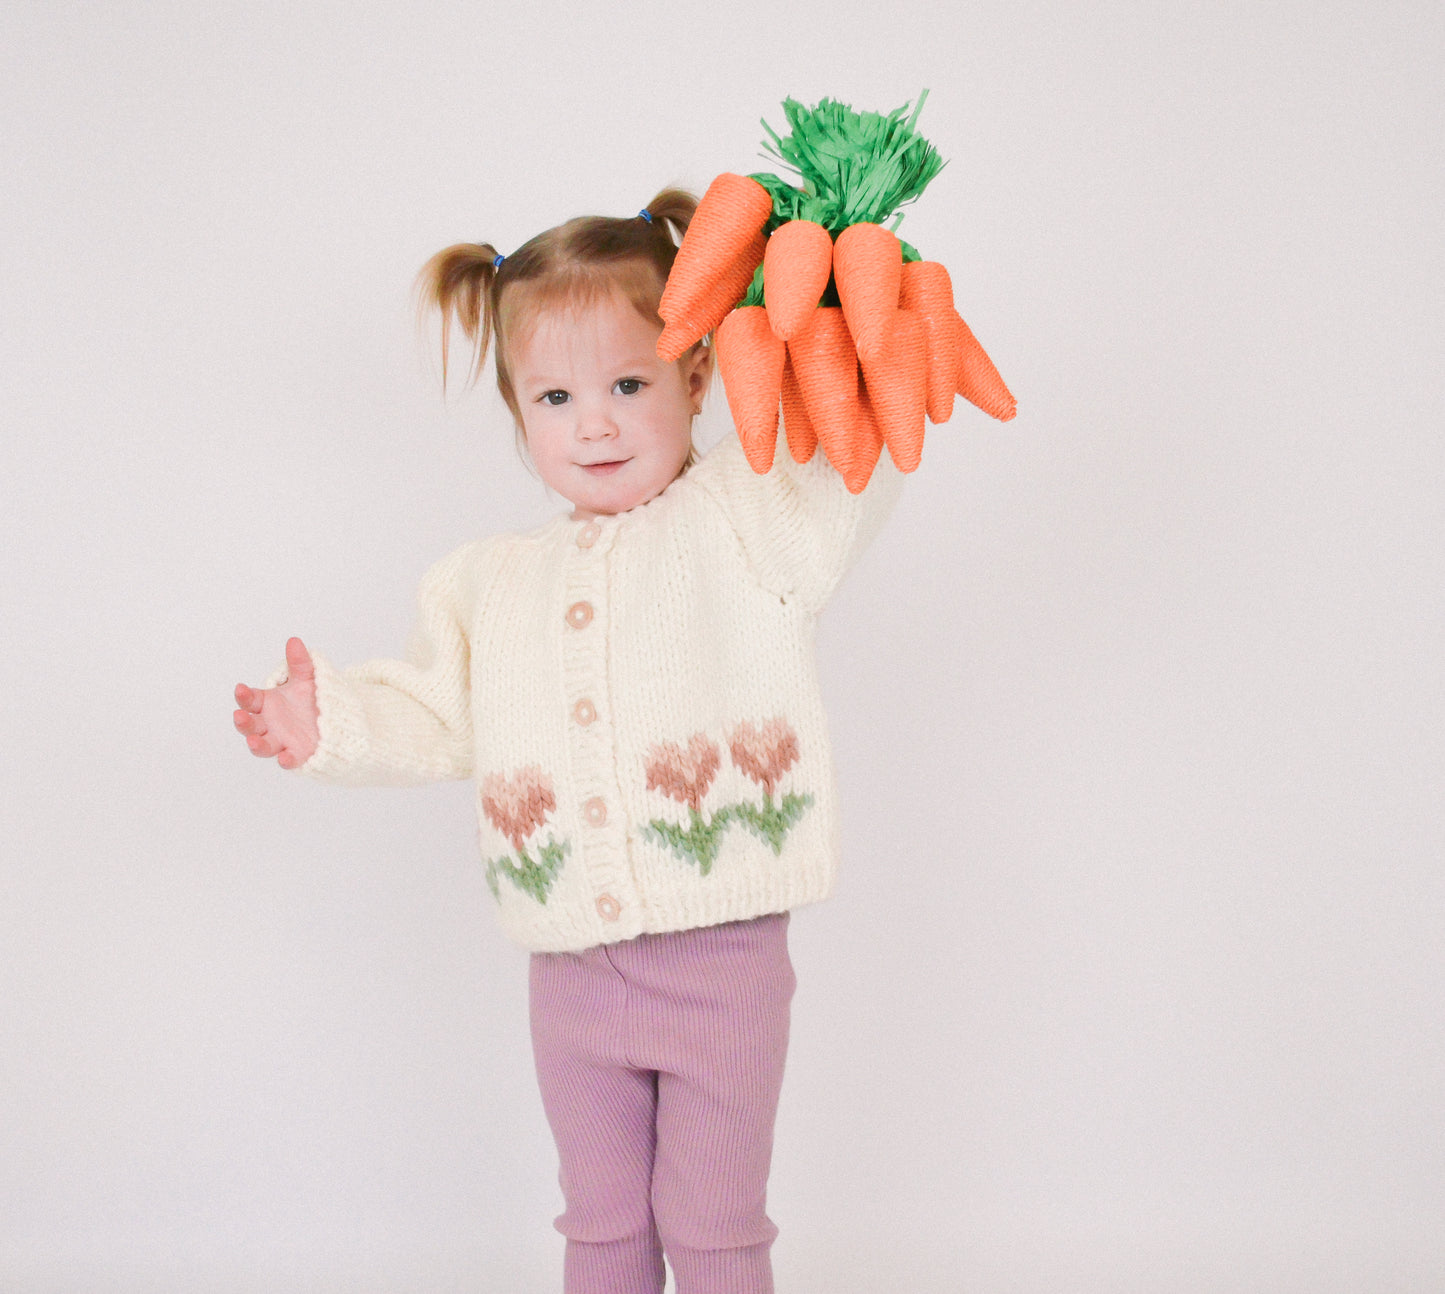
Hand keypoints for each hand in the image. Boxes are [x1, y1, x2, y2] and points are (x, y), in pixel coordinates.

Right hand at [233, 637, 320, 769]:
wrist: (335, 719)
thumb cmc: (313, 699)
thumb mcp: (308, 679)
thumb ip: (300, 664)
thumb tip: (294, 641)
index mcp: (267, 703)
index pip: (250, 700)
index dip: (244, 696)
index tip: (241, 689)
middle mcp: (269, 724)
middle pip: (250, 725)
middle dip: (243, 721)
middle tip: (240, 716)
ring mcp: (280, 740)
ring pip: (262, 745)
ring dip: (256, 744)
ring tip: (253, 741)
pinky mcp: (296, 754)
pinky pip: (288, 760)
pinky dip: (285, 760)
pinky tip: (285, 758)